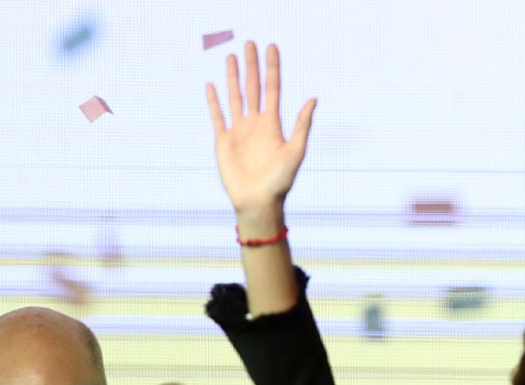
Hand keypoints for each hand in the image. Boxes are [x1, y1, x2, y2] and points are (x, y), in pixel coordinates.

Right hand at [206, 42, 315, 221]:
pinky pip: (217, 116)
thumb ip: (302, 125)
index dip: (272, 68)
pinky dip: (214, 101)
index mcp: (272, 124)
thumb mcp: (295, 150)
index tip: (271, 47)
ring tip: (231, 57)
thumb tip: (313, 99)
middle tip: (249, 43)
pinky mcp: (223, 140)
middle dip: (251, 65)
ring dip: (233, 77)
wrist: (258, 201)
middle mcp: (255, 124)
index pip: (272, 89)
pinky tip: (212, 85)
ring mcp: (239, 131)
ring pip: (235, 97)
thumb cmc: (280, 180)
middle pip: (253, 87)